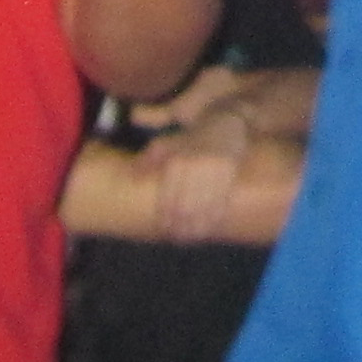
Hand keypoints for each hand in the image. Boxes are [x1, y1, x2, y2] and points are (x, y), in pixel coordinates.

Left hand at [153, 126, 250, 240]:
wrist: (224, 122)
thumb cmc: (192, 138)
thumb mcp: (167, 143)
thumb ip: (149, 160)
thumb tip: (131, 177)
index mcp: (176, 162)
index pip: (168, 198)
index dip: (165, 217)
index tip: (165, 230)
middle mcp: (193, 166)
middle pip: (185, 207)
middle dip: (181, 226)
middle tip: (178, 239)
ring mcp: (213, 169)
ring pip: (202, 207)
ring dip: (197, 227)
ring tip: (192, 238)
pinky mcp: (230, 171)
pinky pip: (221, 200)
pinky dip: (214, 218)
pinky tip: (209, 227)